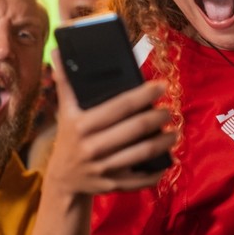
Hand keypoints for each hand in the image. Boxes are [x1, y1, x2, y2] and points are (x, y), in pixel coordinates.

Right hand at [44, 50, 176, 194]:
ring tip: (175, 132)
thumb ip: (66, 82)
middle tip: (169, 111)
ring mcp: (103, 168)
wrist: (63, 180)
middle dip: (157, 118)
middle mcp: (92, 147)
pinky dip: (158, 171)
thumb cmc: (70, 137)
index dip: (143, 95)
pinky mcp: (113, 184)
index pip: (120, 106)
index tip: (161, 86)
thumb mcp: (66, 110)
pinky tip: (169, 160)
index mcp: (82, 124)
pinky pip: (141, 179)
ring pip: (142, 153)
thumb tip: (58, 50)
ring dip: (163, 142)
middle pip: (135, 129)